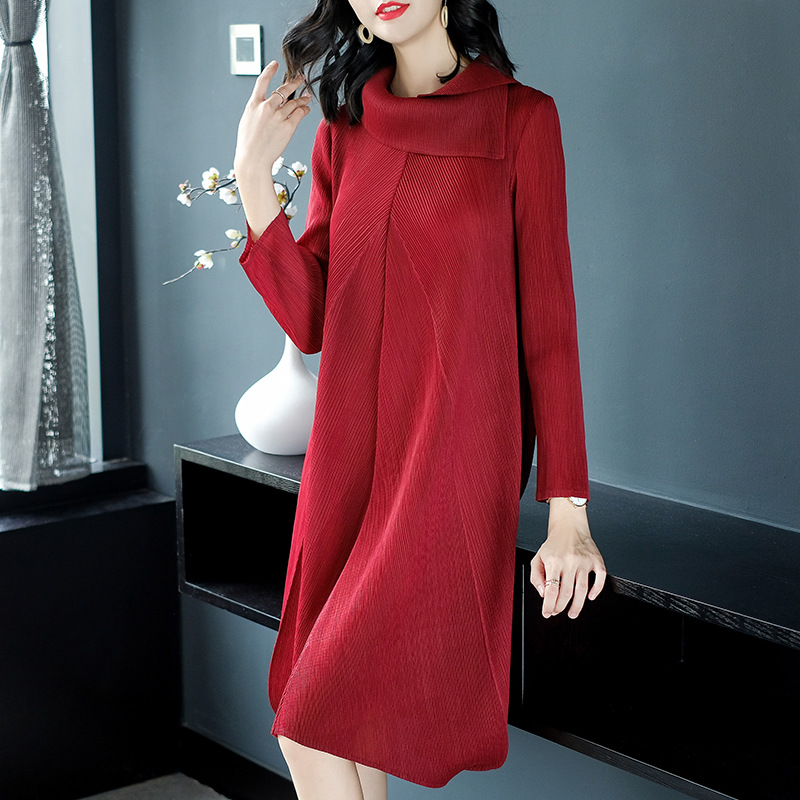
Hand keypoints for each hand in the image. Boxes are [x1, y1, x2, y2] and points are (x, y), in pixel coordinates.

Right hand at [233, 61, 313, 236]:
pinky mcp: (288, 126)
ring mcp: (278, 116)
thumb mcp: (247, 123)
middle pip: (283, 90)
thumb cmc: (248, 145)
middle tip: (301, 77)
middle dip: (294, 81)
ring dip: (302, 98)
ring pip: (294, 102)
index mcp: (253, 105)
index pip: (262, 82)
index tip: (275, 64)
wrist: (253, 160)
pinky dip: (304, 110)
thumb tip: (264, 107)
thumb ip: (257, 112)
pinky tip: (307, 109)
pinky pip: (299, 114)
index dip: (269, 71)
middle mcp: (267, 107)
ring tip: (307, 96)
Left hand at [529, 498, 605, 618]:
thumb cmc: (554, 544)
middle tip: (558, 612)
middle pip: (566, 593)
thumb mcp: (538, 558)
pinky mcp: (596, 560)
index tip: (547, 613)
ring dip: (577, 606)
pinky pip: (600, 578)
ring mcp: (584, 561)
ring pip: (582, 589)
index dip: (549, 605)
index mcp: (554, 561)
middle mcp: (569, 561)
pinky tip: (590, 597)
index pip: (551, 590)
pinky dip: (597, 590)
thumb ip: (536, 577)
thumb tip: (543, 595)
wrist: (569, 526)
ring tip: (572, 613)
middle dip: (561, 607)